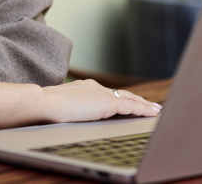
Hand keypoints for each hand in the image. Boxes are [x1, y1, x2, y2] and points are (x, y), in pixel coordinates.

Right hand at [40, 79, 161, 122]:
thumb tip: (65, 113)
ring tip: (156, 110)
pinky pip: (131, 107)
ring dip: (144, 105)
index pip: (107, 93)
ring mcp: (102, 94)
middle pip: (122, 94)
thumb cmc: (47, 106)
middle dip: (137, 99)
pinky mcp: (107, 103)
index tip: (127, 100)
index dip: (119, 97)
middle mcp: (96, 87)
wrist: (46, 103)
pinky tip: (152, 113)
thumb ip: (69, 106)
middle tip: (149, 104)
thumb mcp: (61, 104)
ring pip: (130, 99)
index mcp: (85, 87)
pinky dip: (143, 110)